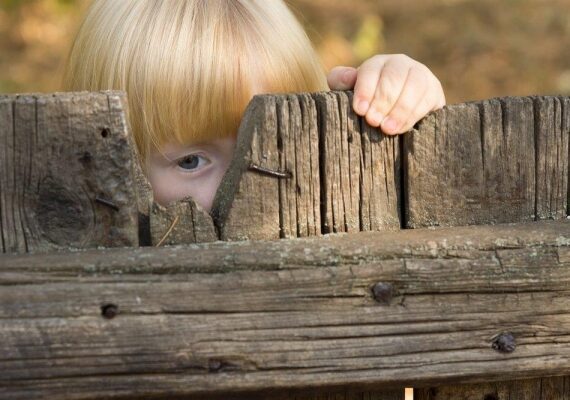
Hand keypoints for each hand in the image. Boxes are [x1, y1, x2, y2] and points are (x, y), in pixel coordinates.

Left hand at [327, 54, 445, 134]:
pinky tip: (401, 128)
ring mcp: (420, 75)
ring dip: (400, 109)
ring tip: (387, 128)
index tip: (360, 110)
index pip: (371, 70)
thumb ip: (341, 82)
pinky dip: (413, 114)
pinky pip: (427, 99)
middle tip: (373, 121)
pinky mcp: (434, 90)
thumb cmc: (367, 105)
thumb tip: (346, 77)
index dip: (365, 90)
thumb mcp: (350, 93)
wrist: (394, 115)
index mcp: (378, 63)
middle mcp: (400, 64)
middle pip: (394, 77)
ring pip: (414, 86)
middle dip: (382, 101)